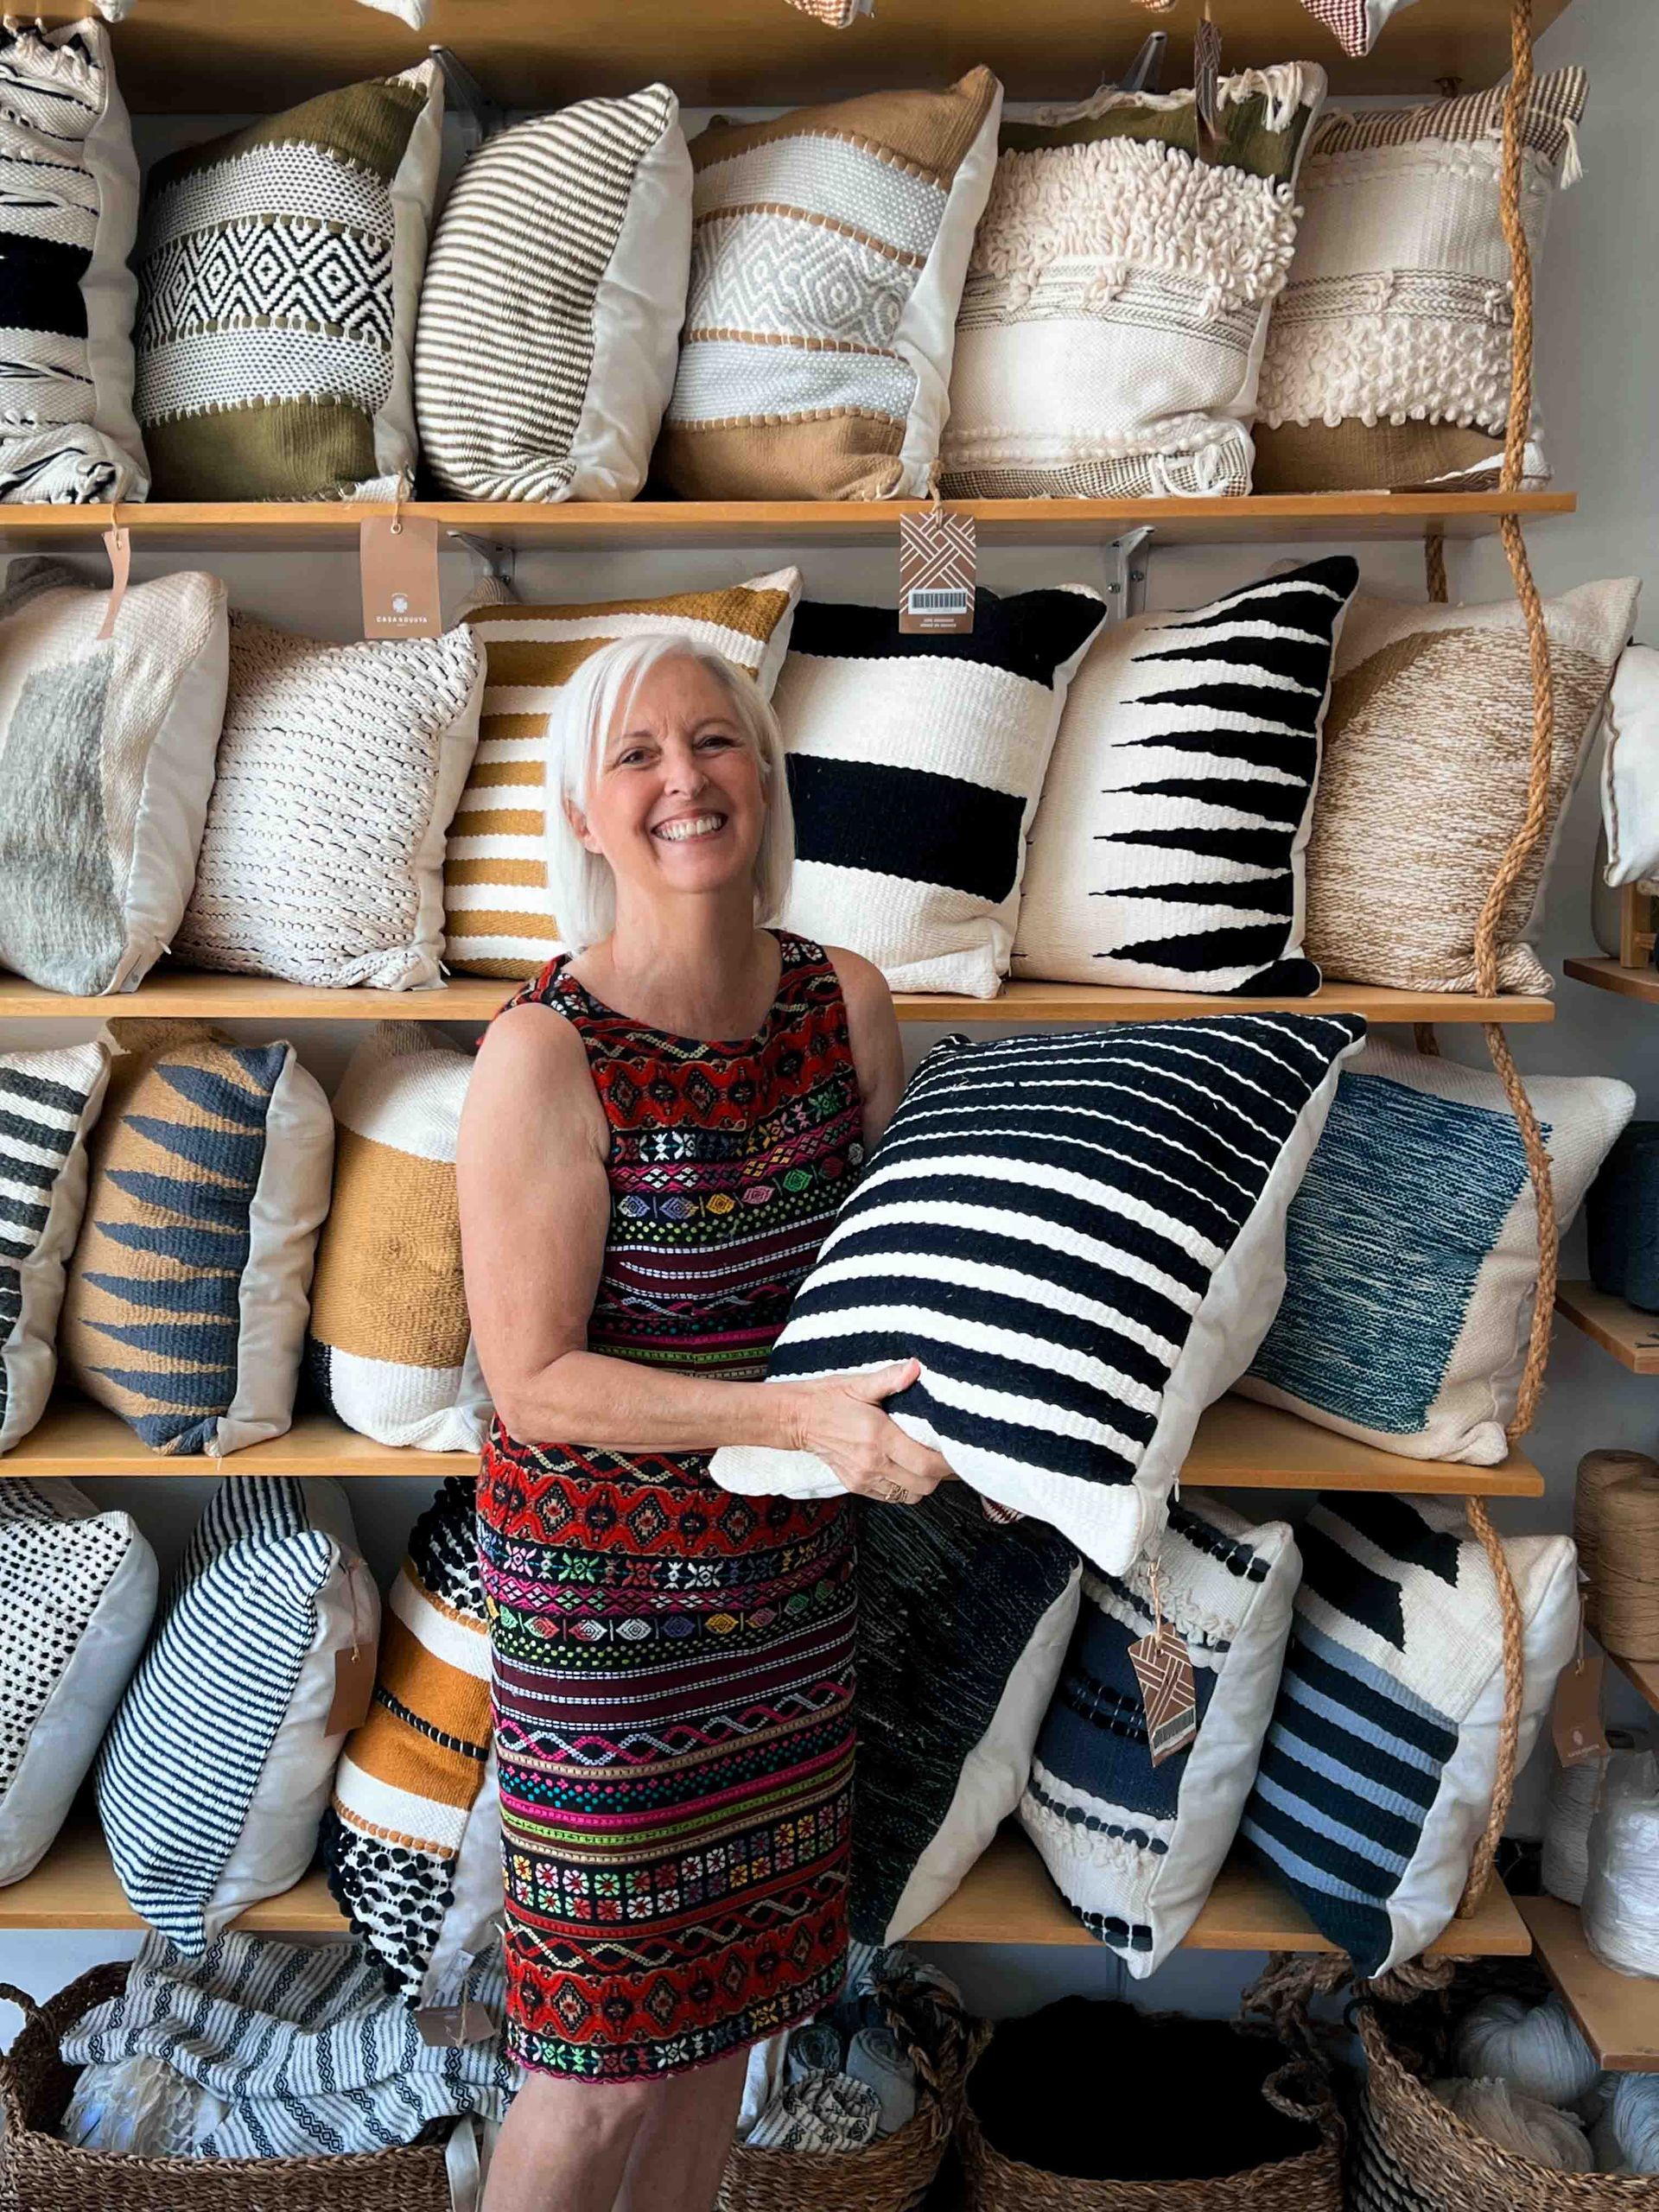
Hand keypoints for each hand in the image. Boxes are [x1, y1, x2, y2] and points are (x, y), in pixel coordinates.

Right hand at [785, 1358, 954, 1504]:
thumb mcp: (859, 1383)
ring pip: (909, 1496)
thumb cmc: (828, 1398)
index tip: (958, 1454)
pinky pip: (891, 1497)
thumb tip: (916, 1367)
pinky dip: (904, 1488)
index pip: (926, 1463)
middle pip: (923, 1485)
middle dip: (940, 1475)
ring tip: (926, 1465)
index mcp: (879, 1437)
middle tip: (946, 1459)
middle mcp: (873, 1463)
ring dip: (923, 1484)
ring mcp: (864, 1478)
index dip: (948, 1464)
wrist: (797, 1419)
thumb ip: (890, 1378)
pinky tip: (905, 1471)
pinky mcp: (856, 1485)